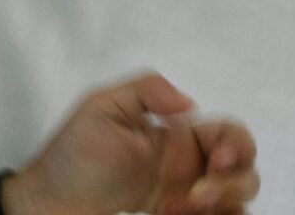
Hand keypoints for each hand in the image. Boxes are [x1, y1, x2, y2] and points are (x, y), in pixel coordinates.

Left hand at [1, 72, 260, 214]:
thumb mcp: (101, 108)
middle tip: (196, 196)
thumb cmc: (71, 157)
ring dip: (225, 204)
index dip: (238, 145)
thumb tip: (189, 102)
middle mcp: (187, 167)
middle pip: (245, 171)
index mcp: (175, 135)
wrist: (50, 204)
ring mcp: (184, 198)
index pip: (229, 134)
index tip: (218, 160)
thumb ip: (145, 91)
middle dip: (234, 183)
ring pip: (237, 201)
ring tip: (182, 208)